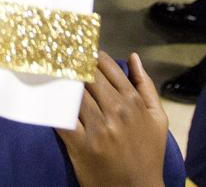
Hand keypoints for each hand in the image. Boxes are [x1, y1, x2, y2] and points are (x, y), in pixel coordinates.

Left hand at [57, 52, 168, 186]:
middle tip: (60, 57)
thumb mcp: (157, 119)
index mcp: (133, 101)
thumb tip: (133, 58)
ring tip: (51, 72)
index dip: (90, 55)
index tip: (78, 51)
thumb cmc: (149, 154)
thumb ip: (146, 86)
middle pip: (87, 76)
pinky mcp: (82, 145)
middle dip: (73, 65)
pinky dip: (54, 106)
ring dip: (62, 81)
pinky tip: (47, 98)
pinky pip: (63, 119)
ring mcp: (98, 128)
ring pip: (74, 93)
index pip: (107, 67)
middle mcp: (116, 110)